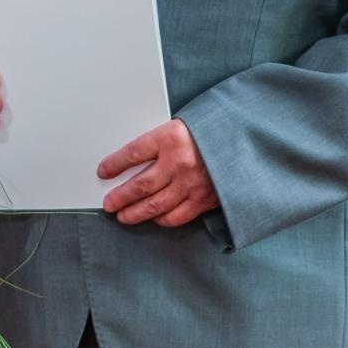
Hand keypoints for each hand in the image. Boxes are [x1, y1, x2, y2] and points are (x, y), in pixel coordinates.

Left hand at [98, 119, 218, 226]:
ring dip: (135, 213)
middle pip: (140, 185)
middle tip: (109, 204)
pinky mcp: (205, 199)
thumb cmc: (209, 134)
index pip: (132, 153)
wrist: (245, 141)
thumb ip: (158, 143)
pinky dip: (162, 219)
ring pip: (155, 205)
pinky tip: (153, 218)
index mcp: (171, 137)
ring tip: (123, 216)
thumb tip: (131, 163)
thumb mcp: (179, 128)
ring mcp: (192, 183)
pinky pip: (177, 215)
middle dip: (120, 197)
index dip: (114, 164)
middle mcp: (180, 162)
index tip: (103, 172)